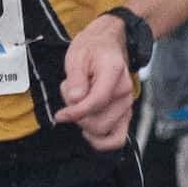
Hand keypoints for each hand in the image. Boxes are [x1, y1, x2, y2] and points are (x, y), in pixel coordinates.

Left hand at [55, 14, 136, 150]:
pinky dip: (101, 141)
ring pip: (102, 130)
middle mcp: (124, 92)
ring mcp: (126, 104)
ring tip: (80, 103)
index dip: (75, 112)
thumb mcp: (76, 56)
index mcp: (113, 73)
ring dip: (84, 122)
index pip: (96, 101)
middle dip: (78, 115)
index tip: (61, 114)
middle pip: (98, 122)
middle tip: (71, 97)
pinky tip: (87, 132)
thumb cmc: (92, 49)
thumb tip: (76, 99)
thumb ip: (76, 78)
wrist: (108, 45)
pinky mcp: (124, 113)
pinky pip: (117, 138)